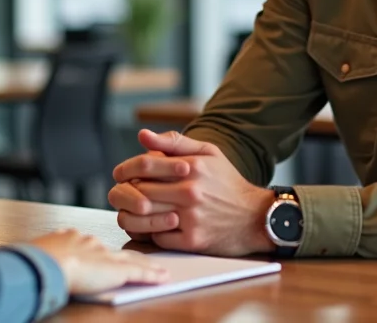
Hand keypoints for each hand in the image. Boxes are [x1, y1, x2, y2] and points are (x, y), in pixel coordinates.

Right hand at [27, 229, 167, 295]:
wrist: (47, 263)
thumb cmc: (38, 260)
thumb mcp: (41, 252)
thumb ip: (50, 253)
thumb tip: (46, 256)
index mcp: (74, 237)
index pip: (94, 245)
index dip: (104, 252)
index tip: (109, 255)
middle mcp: (94, 244)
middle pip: (118, 250)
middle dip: (133, 256)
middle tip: (147, 259)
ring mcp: (106, 256)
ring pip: (133, 260)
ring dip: (148, 265)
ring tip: (161, 269)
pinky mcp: (117, 270)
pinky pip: (140, 273)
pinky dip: (152, 276)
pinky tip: (163, 278)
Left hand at [109, 129, 275, 256]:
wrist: (256, 217)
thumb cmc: (229, 183)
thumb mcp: (208, 153)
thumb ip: (174, 142)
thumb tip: (142, 136)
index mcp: (192, 167)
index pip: (144, 164)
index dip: (126, 168)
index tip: (120, 173)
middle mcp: (190, 191)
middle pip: (139, 190)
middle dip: (126, 191)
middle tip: (123, 192)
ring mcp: (190, 217)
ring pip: (143, 216)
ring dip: (132, 214)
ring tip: (132, 210)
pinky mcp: (192, 240)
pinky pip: (156, 237)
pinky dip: (148, 232)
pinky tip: (151, 225)